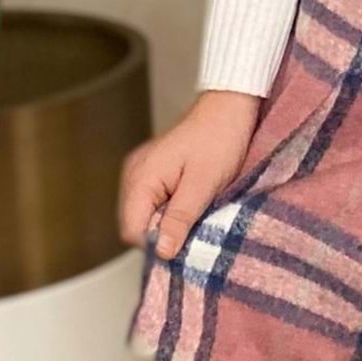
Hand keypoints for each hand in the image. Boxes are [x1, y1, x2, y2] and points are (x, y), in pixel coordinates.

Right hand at [117, 88, 260, 258]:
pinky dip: (171, 211)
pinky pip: (154, 202)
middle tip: (195, 232)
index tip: (184, 249)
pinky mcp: (154, 172)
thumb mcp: (203, 184)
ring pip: (146, 215)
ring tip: (197, 216)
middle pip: (135, 224)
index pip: (131, 230)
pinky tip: (192, 206)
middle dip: (162, 235)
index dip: (155, 245)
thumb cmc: (220, 139)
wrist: (230, 108)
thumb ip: (179, 218)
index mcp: (141, 177)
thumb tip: (161, 251)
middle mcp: (134, 174)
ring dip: (169, 223)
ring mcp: (142, 172)